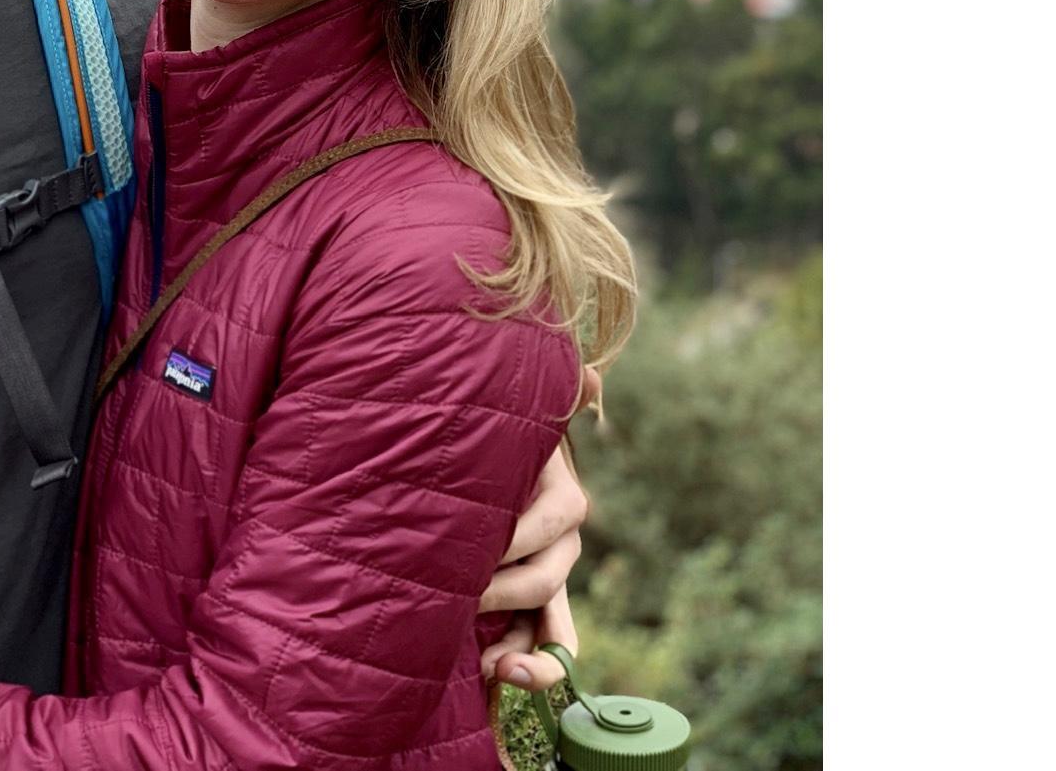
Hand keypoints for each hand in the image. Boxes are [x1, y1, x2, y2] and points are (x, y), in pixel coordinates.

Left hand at [478, 366, 599, 690]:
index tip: (481, 551)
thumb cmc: (487, 431)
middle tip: (461, 594)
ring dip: (528, 653)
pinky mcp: (521, 603)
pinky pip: (535, 645)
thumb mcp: (516, 414)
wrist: (463, 455)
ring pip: (552, 627)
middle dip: (509, 592)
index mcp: (557, 495)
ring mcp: (542, 576)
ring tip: (493, 669)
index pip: (559, 520)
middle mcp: (555, 541)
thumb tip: (594, 379)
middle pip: (549, 580)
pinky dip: (521, 664)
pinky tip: (493, 678)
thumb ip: (555, 394)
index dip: (522, 539)